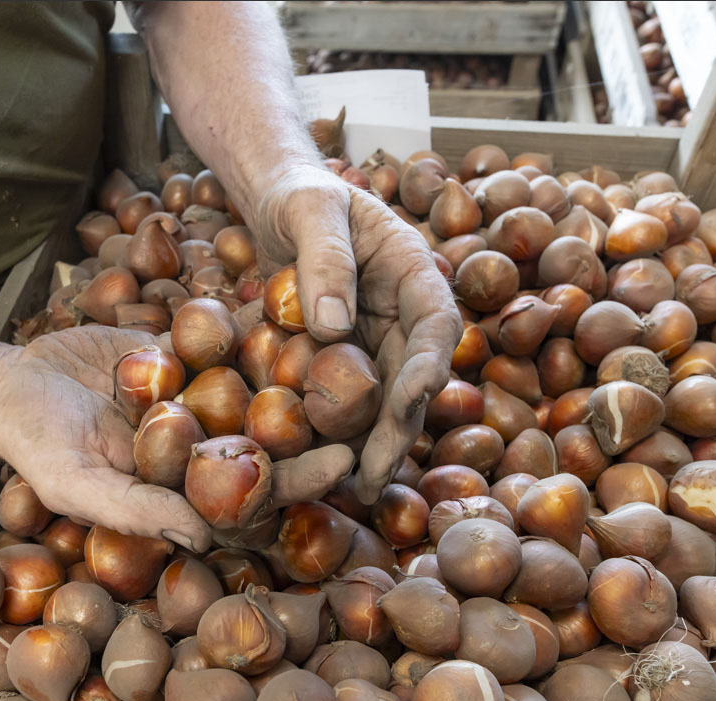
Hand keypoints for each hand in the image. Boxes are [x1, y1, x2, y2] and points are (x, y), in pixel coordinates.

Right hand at [0, 326, 354, 551]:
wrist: (11, 384)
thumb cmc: (38, 447)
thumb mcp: (77, 484)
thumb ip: (136, 509)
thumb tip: (201, 538)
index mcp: (190, 492)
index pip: (257, 494)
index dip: (301, 482)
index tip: (342, 464)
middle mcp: (207, 447)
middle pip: (276, 440)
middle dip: (322, 425)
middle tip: (370, 401)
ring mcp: (202, 398)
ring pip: (263, 386)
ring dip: (307, 371)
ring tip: (355, 346)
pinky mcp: (191, 354)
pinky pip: (232, 339)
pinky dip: (263, 323)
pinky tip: (302, 301)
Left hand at [253, 164, 463, 503]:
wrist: (278, 204)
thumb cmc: (300, 196)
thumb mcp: (309, 211)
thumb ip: (324, 258)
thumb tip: (333, 325)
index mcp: (412, 271)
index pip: (436, 321)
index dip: (432, 361)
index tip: (416, 397)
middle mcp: (402, 314)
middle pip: (414, 376)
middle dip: (399, 427)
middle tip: (375, 473)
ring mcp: (375, 341)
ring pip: (386, 399)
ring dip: (375, 444)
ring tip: (357, 488)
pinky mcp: (344, 360)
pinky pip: (348, 400)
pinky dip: (342, 432)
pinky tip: (326, 467)